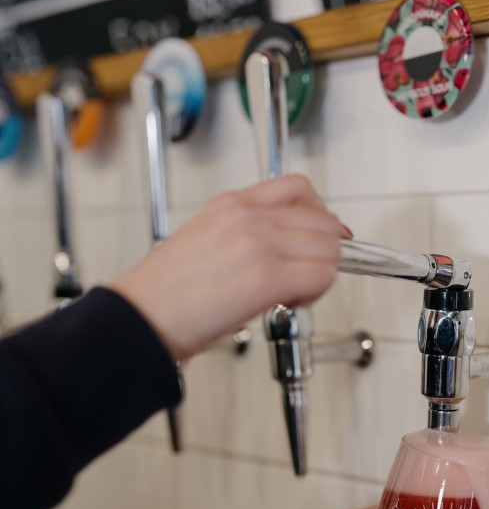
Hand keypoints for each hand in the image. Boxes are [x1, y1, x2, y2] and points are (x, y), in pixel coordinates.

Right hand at [112, 174, 348, 361]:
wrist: (140, 318)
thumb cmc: (164, 292)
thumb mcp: (205, 239)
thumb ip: (246, 233)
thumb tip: (283, 247)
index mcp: (232, 204)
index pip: (300, 189)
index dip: (319, 217)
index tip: (320, 238)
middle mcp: (248, 217)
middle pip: (324, 221)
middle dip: (325, 249)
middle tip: (307, 272)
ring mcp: (259, 244)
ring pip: (329, 249)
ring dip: (322, 272)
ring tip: (296, 290)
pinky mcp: (266, 277)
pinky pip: (321, 276)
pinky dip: (317, 292)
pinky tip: (292, 301)